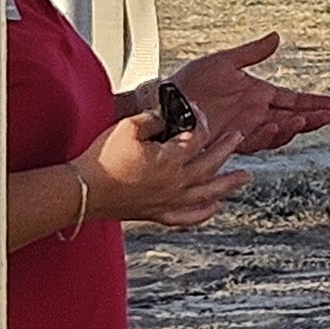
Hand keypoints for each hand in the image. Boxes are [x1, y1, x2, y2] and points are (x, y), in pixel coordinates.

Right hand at [72, 106, 245, 232]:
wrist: (84, 191)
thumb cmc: (102, 160)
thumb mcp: (127, 127)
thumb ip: (153, 119)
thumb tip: (167, 117)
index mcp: (170, 159)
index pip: (197, 136)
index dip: (200, 120)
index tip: (198, 111)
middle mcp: (176, 182)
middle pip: (210, 163)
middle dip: (226, 148)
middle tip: (238, 136)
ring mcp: (169, 200)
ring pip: (207, 192)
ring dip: (228, 184)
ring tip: (245, 177)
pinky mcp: (157, 213)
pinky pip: (188, 217)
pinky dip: (204, 213)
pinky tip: (214, 208)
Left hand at [170, 34, 329, 156]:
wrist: (168, 103)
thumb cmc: (192, 81)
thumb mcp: (224, 61)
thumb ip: (252, 53)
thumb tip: (276, 37)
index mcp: (257, 94)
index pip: (292, 100)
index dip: (312, 102)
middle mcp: (255, 114)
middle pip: (292, 119)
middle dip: (311, 119)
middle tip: (327, 118)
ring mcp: (246, 128)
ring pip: (279, 133)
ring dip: (293, 129)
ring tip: (303, 121)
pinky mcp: (234, 141)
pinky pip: (258, 142)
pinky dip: (270, 136)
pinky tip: (278, 126)